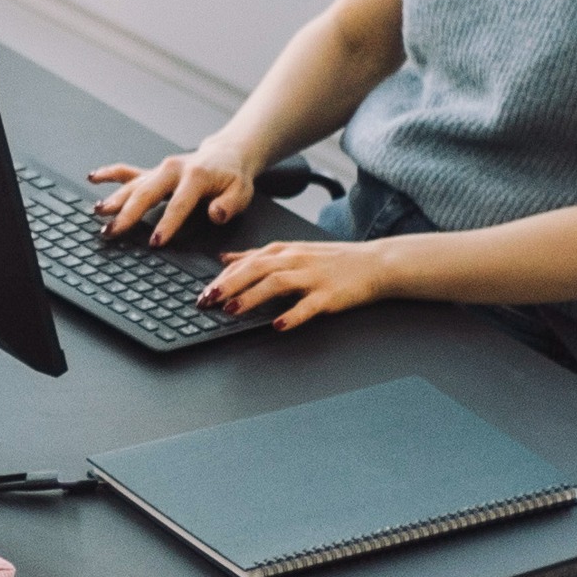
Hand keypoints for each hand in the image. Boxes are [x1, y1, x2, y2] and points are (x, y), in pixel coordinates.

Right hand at [89, 146, 266, 246]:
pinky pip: (128, 171)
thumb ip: (229, 205)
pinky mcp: (153, 171)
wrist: (226, 154)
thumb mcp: (242, 192)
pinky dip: (109, 174)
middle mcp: (173, 170)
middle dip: (128, 214)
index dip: (167, 224)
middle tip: (113, 231)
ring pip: (134, 185)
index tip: (156, 242)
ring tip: (99, 212)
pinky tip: (93, 178)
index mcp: (195, 176)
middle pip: (147, 193)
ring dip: (115, 199)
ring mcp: (160, 169)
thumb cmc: (233, 177)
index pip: (179, 204)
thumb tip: (215, 214)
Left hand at [200, 236, 400, 332]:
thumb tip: (224, 258)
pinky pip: (308, 305)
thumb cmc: (331, 260)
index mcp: (283, 251)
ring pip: (277, 283)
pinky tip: (278, 325)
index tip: (202, 292)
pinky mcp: (329, 295)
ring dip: (251, 297)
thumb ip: (257, 256)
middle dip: (228, 285)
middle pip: (256, 269)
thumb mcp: (292, 251)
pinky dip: (291, 315)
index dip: (222, 277)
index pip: (246, 261)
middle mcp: (295, 260)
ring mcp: (313, 277)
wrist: (374, 263)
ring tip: (232, 310)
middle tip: (207, 300)